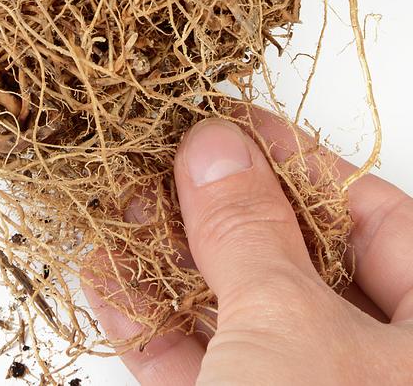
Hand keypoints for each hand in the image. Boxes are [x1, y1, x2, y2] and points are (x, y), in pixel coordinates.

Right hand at [86, 119, 412, 384]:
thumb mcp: (286, 328)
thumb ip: (249, 232)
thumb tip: (215, 149)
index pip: (378, 221)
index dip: (302, 164)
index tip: (237, 123)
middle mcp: (378, 373)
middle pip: (300, 265)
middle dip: (222, 210)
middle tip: (171, 160)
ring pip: (242, 316)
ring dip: (173, 261)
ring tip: (124, 204)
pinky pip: (201, 368)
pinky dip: (151, 325)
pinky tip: (106, 276)